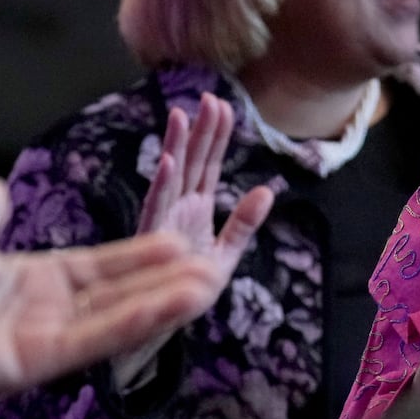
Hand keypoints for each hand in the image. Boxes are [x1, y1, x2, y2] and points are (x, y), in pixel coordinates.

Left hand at [0, 175, 267, 400]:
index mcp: (23, 284)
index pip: (97, 268)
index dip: (139, 257)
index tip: (182, 241)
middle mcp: (39, 316)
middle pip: (118, 295)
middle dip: (167, 282)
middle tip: (217, 266)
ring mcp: (39, 343)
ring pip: (115, 319)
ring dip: (165, 304)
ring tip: (212, 284)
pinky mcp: (33, 365)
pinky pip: (94, 340)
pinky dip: (136, 321)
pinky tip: (174, 303)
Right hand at [137, 93, 271, 275]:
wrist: (161, 320)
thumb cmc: (187, 287)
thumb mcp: (226, 254)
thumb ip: (244, 223)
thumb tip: (267, 189)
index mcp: (196, 208)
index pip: (210, 165)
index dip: (216, 137)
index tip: (224, 106)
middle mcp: (178, 208)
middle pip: (192, 162)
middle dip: (200, 131)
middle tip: (209, 98)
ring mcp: (163, 220)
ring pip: (171, 177)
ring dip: (176, 146)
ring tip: (180, 116)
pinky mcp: (152, 238)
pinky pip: (157, 208)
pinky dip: (162, 184)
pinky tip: (168, 162)